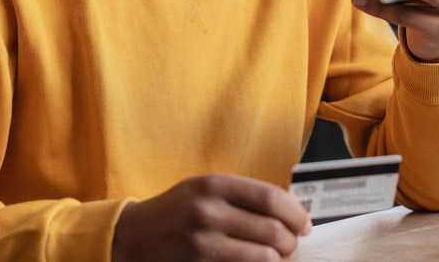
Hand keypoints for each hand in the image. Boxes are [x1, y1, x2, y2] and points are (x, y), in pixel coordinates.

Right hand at [111, 174, 311, 261]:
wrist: (134, 235)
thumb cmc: (177, 210)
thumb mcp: (205, 188)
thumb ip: (242, 194)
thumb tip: (289, 207)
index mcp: (215, 184)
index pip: (270, 197)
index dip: (295, 212)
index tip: (304, 222)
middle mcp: (209, 210)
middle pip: (272, 228)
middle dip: (292, 240)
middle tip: (294, 242)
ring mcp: (203, 240)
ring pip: (263, 254)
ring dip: (279, 258)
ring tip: (278, 255)